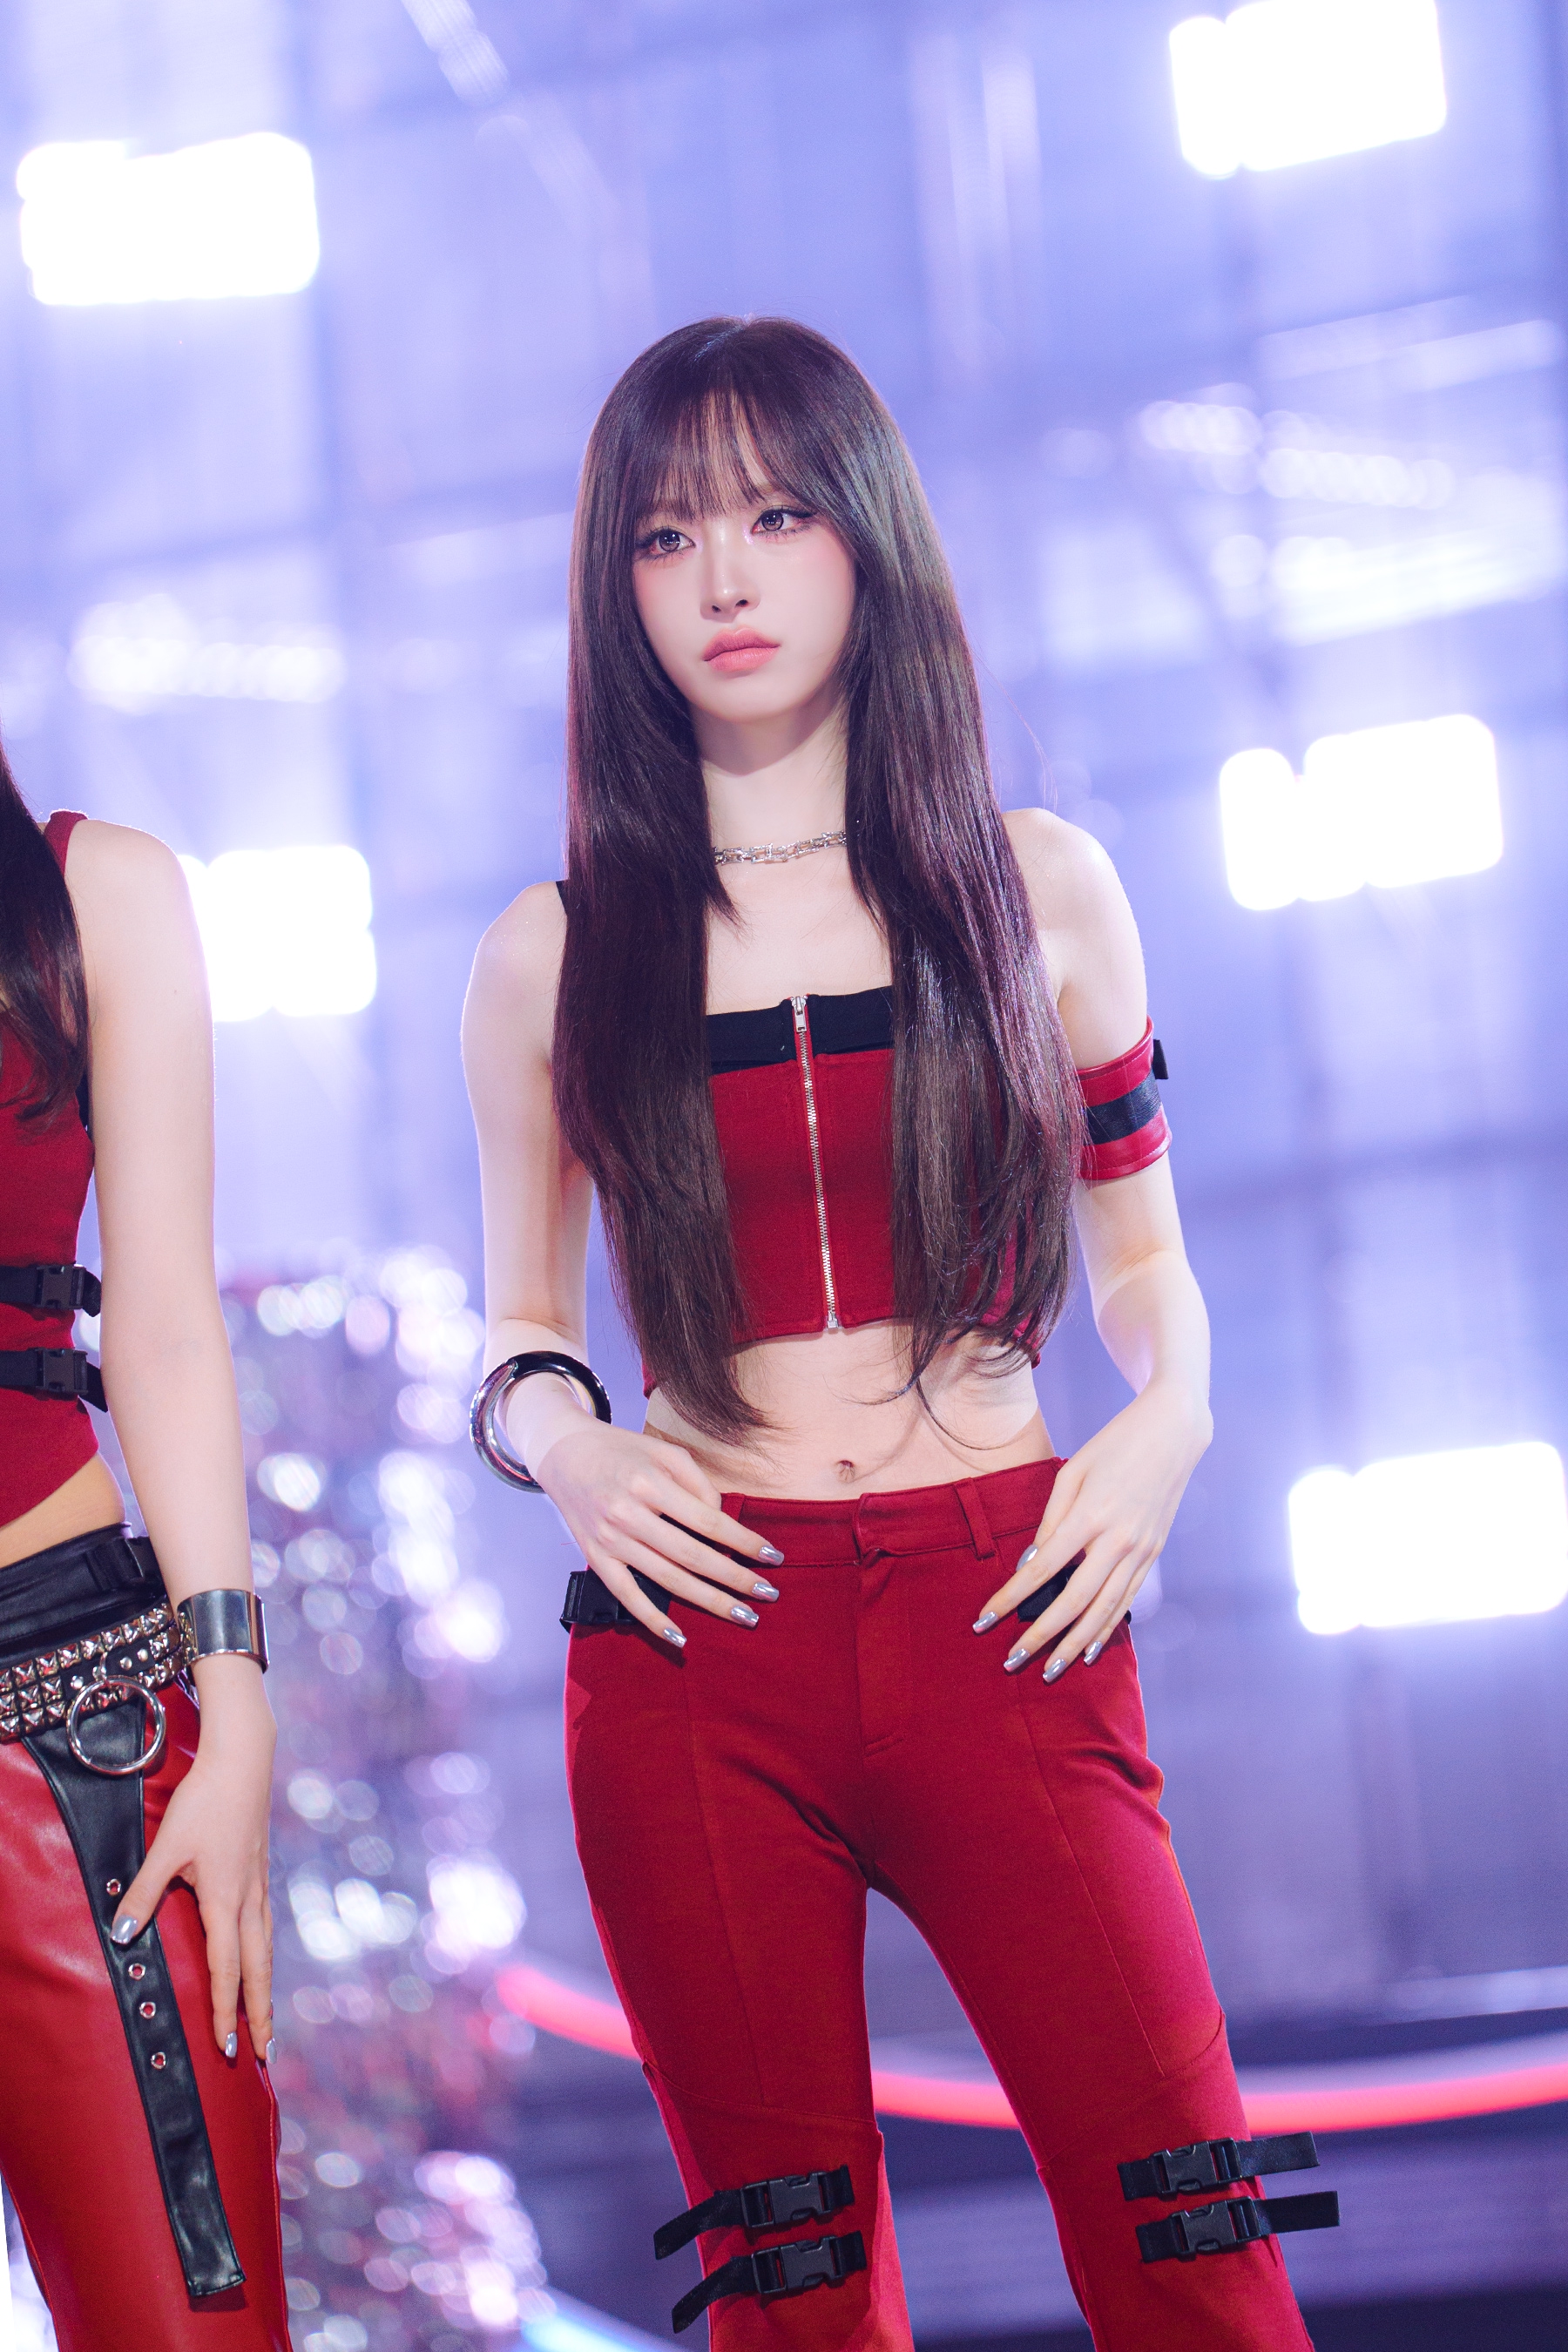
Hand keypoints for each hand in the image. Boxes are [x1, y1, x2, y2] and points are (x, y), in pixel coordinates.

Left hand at [111, 1659, 275, 2057]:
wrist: (244, 1762)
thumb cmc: (204, 1803)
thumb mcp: (166, 1848)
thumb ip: (143, 1893)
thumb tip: (121, 1936)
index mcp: (226, 1900)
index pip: (226, 1969)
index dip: (225, 2010)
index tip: (228, 2045)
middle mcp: (249, 1899)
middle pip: (258, 1968)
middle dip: (261, 2013)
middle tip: (265, 2052)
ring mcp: (260, 1884)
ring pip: (267, 1948)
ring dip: (267, 1987)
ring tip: (268, 2017)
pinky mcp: (261, 1871)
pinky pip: (267, 1925)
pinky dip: (266, 1954)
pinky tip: (261, 1956)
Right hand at [533, 1420, 783, 1646]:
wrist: (564, 1453)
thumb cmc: (621, 1450)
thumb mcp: (664, 1451)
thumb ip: (698, 1483)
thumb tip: (721, 1521)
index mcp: (650, 1484)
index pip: (708, 1521)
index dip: (744, 1541)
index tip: (773, 1556)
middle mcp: (629, 1514)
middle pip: (693, 1556)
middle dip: (736, 1578)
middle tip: (769, 1594)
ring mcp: (611, 1540)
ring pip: (668, 1580)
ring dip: (710, 1601)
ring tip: (744, 1615)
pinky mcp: (596, 1558)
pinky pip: (627, 1595)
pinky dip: (653, 1619)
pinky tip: (680, 1638)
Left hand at [974, 1381, 1210, 1679]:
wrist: (1173, 1434)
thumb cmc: (1113, 1446)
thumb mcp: (1072, 1471)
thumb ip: (1051, 1520)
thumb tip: (1032, 1564)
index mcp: (1090, 1515)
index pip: (1042, 1570)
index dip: (1010, 1598)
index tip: (984, 1621)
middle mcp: (1118, 1541)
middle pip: (1074, 1602)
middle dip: (1041, 1636)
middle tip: (1012, 1661)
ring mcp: (1140, 1551)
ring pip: (1104, 1611)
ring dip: (1074, 1644)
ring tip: (1050, 1670)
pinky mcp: (1153, 1555)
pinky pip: (1126, 1600)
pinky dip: (1107, 1628)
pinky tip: (1088, 1648)